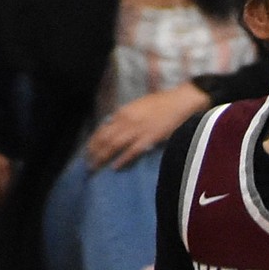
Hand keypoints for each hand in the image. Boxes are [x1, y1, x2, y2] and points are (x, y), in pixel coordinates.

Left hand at [87, 85, 209, 171]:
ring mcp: (137, 130)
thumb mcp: (138, 106)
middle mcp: (126, 121)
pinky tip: (114, 167)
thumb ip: (125, 117)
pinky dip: (122, 160)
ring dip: (102, 157)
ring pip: (114, 146)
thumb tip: (113, 127)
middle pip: (105, 139)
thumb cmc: (161, 104)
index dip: (93, 141)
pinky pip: (131, 151)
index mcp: (123, 112)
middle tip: (88, 164)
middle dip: (94, 152)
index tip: (88, 151)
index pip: (102, 128)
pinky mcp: (148, 139)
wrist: (180, 102)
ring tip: (95, 167)